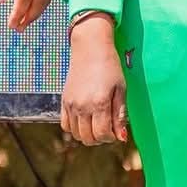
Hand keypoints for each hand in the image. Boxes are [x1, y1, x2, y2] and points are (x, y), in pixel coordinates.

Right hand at [60, 13, 127, 143]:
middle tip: (107, 128)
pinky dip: (75, 128)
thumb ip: (120, 115)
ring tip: (96, 124)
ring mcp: (71, 104)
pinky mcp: (64, 101)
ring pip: (76, 134)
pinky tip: (84, 120)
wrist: (90, 48)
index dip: (112, 137)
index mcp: (99, 103)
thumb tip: (122, 137)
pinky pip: (65, 125)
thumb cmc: (110, 67)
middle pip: (88, 138)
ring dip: (88, 135)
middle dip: (100, 138)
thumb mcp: (121, 89)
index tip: (116, 131)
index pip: (103, 134)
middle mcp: (82, 106)